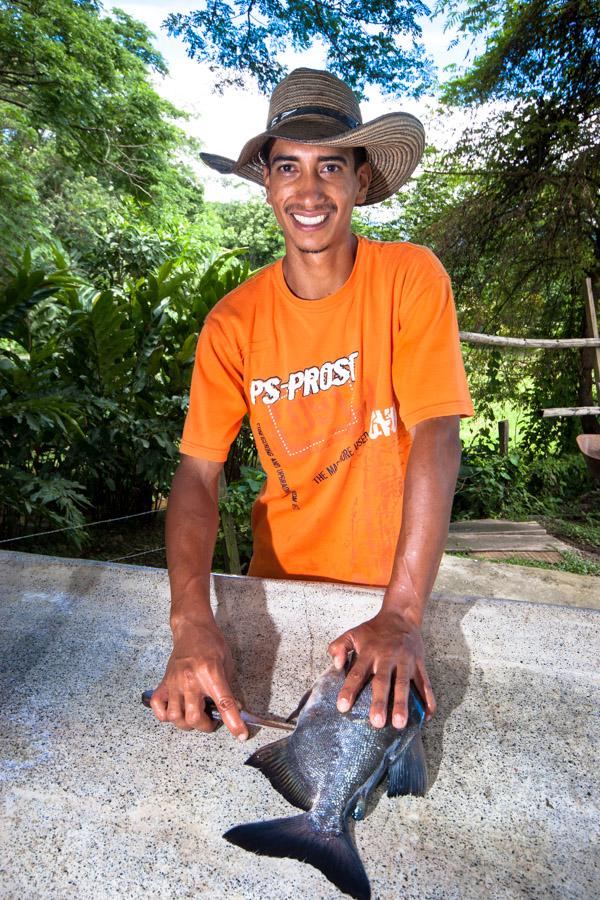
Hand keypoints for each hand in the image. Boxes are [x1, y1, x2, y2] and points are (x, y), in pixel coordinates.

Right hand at [149, 620, 247, 740]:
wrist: (192, 629)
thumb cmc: (212, 644)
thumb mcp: (228, 664)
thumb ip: (229, 689)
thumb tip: (235, 710)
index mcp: (211, 673)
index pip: (224, 704)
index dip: (234, 723)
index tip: (240, 735)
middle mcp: (191, 679)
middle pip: (194, 718)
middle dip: (205, 726)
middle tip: (211, 720)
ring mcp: (174, 682)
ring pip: (175, 717)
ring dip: (186, 723)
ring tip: (194, 714)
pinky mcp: (164, 683)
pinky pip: (158, 708)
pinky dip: (165, 715)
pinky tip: (176, 709)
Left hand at [327, 610, 435, 728]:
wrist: (401, 616)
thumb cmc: (374, 630)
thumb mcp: (352, 633)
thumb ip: (338, 647)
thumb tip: (337, 665)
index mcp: (369, 652)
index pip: (357, 673)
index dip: (349, 690)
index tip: (342, 707)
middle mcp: (387, 657)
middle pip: (383, 681)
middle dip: (380, 702)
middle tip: (377, 722)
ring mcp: (406, 661)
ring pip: (404, 684)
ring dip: (402, 705)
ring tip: (400, 724)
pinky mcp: (420, 664)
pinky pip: (425, 684)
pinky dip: (428, 700)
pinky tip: (426, 717)